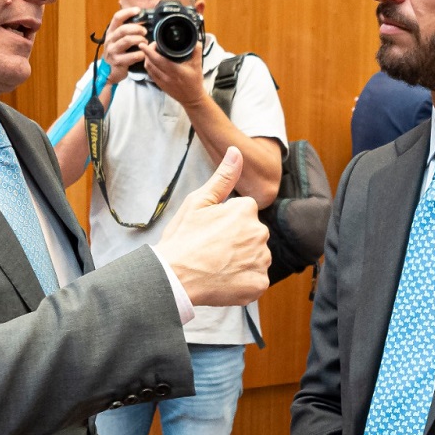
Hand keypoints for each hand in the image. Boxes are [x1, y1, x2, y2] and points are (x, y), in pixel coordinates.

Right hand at [101, 6, 148, 83]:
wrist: (109, 71)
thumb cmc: (118, 52)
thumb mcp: (119, 39)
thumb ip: (127, 30)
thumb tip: (141, 18)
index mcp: (111, 32)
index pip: (117, 17)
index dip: (127, 12)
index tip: (138, 10)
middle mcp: (110, 40)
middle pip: (123, 29)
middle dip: (137, 28)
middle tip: (145, 31)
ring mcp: (113, 51)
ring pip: (127, 41)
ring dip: (139, 40)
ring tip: (145, 42)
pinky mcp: (118, 61)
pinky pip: (132, 56)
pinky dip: (140, 54)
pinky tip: (143, 54)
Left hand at [142, 36, 204, 108]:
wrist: (192, 99)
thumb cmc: (195, 82)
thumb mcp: (198, 66)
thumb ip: (197, 52)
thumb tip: (196, 41)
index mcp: (175, 71)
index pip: (158, 60)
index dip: (149, 51)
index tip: (143, 44)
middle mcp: (166, 76)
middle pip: (150, 63)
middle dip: (147, 52)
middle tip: (152, 44)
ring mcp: (161, 81)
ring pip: (148, 68)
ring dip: (147, 58)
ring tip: (151, 51)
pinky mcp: (160, 85)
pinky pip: (150, 73)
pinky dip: (149, 65)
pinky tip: (151, 61)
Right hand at [154, 147, 269, 306]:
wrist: (173, 277)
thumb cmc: (182, 238)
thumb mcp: (198, 202)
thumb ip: (223, 177)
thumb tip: (236, 151)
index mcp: (247, 209)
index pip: (243, 214)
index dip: (224, 224)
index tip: (209, 233)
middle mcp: (260, 232)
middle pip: (251, 235)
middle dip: (237, 242)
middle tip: (211, 251)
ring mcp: (261, 260)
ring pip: (255, 258)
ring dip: (241, 262)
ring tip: (216, 267)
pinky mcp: (259, 284)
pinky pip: (256, 280)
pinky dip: (243, 282)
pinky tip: (224, 280)